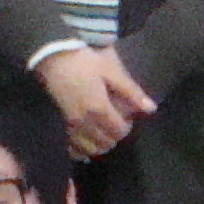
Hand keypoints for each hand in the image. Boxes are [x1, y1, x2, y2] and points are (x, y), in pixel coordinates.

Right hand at [37, 44, 158, 157]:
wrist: (52, 55)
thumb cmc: (85, 61)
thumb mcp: (111, 71)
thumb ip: (131, 92)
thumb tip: (151, 109)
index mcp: (99, 109)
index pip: (119, 131)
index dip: (127, 126)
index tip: (126, 115)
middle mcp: (84, 122)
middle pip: (106, 142)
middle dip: (114, 135)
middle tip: (115, 120)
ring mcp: (70, 125)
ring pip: (90, 148)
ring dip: (100, 143)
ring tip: (102, 129)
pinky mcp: (60, 124)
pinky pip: (72, 147)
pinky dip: (82, 148)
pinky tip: (86, 140)